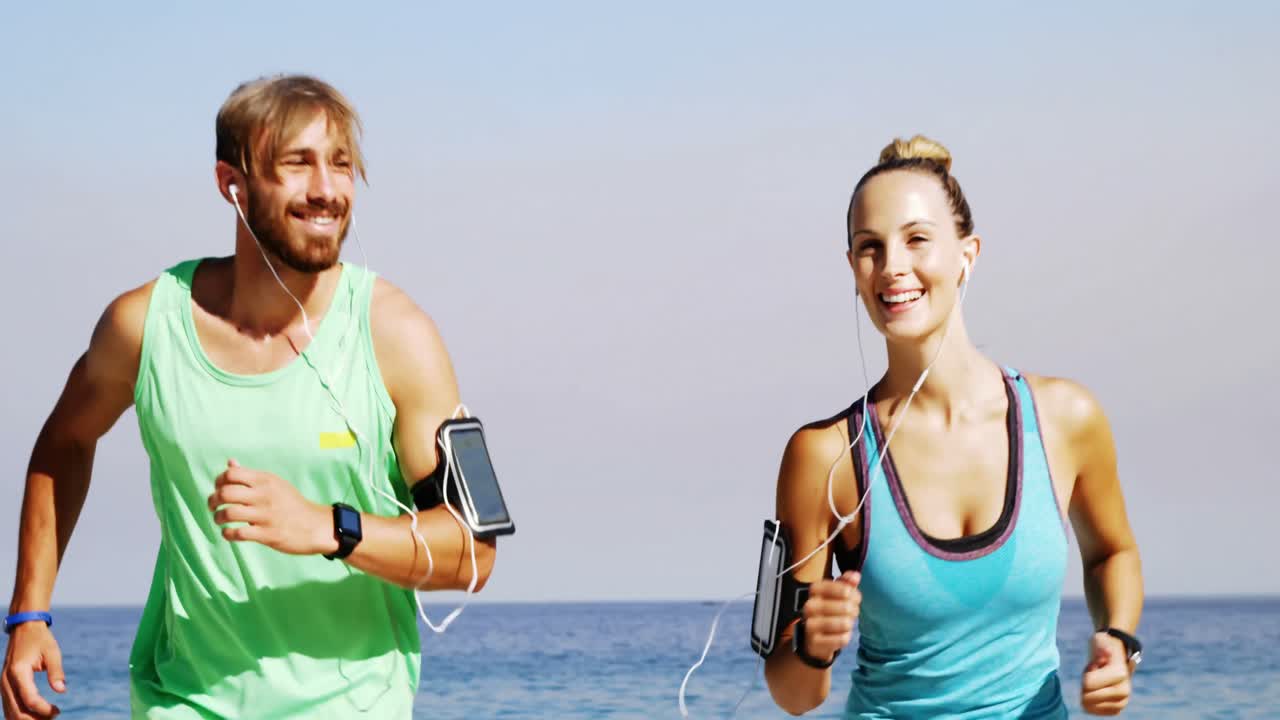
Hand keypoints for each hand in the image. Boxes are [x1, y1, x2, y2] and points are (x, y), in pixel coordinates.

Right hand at [2, 621, 64, 718]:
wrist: (24, 628)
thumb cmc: (40, 639)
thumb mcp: (52, 652)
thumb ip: (56, 671)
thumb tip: (61, 690)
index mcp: (18, 671)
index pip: (29, 699)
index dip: (43, 709)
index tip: (58, 711)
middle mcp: (6, 680)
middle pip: (17, 711)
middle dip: (35, 719)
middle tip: (54, 714)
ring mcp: (3, 684)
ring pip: (11, 712)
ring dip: (28, 719)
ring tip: (48, 715)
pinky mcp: (5, 686)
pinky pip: (9, 706)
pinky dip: (21, 714)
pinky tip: (36, 715)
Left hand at [206, 460, 335, 555]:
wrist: (315, 525)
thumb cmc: (292, 504)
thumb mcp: (274, 484)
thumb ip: (250, 475)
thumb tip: (230, 462)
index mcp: (266, 480)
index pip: (232, 474)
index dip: (219, 481)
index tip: (218, 489)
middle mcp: (264, 495)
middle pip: (226, 493)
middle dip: (213, 500)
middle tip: (213, 506)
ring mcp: (266, 515)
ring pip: (229, 513)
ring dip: (218, 518)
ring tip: (220, 520)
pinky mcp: (267, 534)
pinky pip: (238, 533)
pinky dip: (227, 534)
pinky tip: (229, 533)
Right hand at [798, 571, 861, 663]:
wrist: (812, 637)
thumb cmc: (829, 610)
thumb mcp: (836, 594)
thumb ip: (846, 583)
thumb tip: (856, 576)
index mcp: (815, 590)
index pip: (843, 588)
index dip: (854, 594)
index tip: (855, 598)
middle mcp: (809, 606)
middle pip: (846, 606)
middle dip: (854, 610)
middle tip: (852, 612)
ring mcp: (810, 624)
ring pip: (844, 623)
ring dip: (849, 624)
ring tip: (846, 623)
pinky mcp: (814, 642)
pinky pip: (842, 639)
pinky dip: (845, 637)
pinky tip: (841, 635)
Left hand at [1081, 631, 1133, 714]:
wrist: (1115, 655)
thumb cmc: (1104, 647)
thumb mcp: (1100, 641)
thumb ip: (1101, 648)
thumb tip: (1106, 653)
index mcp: (1120, 675)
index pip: (1087, 684)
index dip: (1087, 672)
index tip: (1097, 664)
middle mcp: (1125, 691)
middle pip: (1087, 697)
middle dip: (1086, 683)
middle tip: (1096, 672)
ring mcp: (1122, 702)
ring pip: (1088, 706)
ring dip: (1088, 692)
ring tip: (1098, 679)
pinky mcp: (1117, 709)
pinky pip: (1094, 712)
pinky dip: (1091, 701)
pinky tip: (1098, 689)